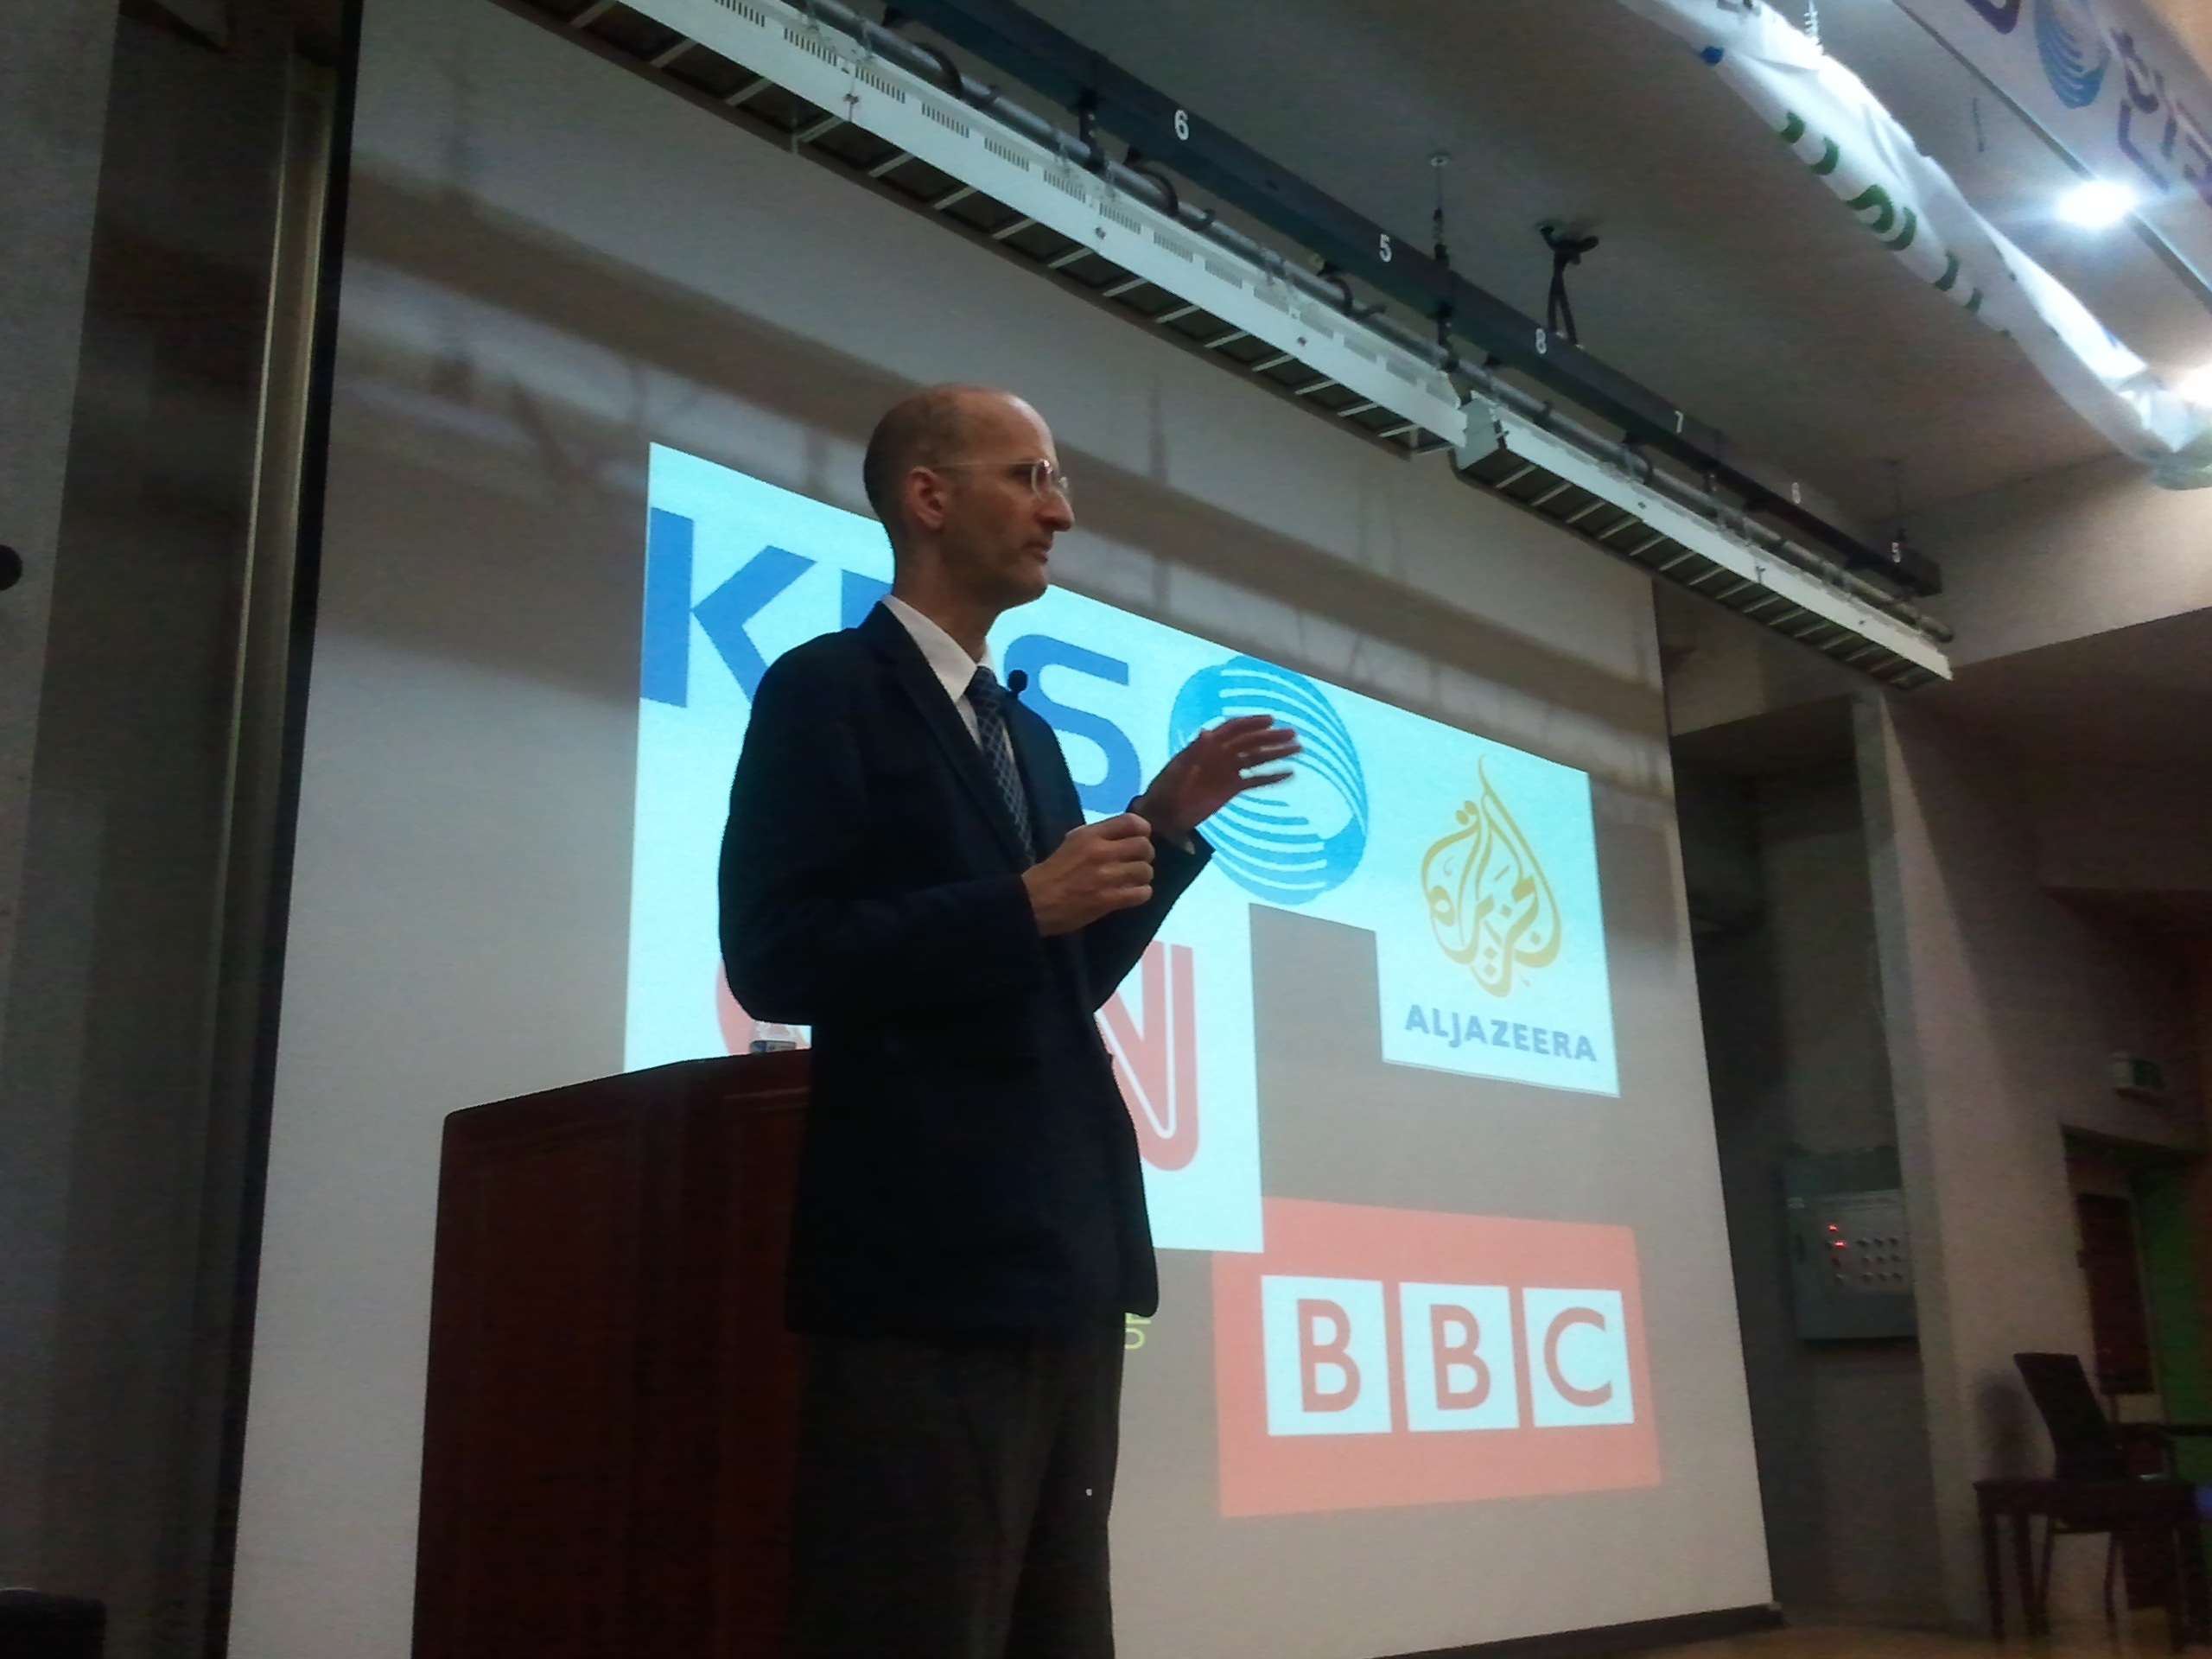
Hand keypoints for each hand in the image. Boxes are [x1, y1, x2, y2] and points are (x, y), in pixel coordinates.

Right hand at [1022, 813, 1154, 935]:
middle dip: (1145, 855)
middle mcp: (1102, 852)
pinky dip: (1141, 894)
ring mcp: (1106, 876)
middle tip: (1137, 862)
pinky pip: (1141, 893)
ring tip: (1133, 880)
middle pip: (1144, 847)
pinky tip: (1132, 894)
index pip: (1132, 822)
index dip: (1143, 830)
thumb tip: (1126, 834)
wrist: (1034, 901)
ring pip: (1145, 871)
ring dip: (1142, 877)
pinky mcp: (1109, 899)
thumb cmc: (1053, 871)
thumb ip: (1100, 836)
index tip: (1140, 838)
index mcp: (1091, 835)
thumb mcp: (1073, 841)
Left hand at [1133, 714, 1300, 843]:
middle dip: (1271, 736)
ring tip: (1298, 749)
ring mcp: (1228, 771)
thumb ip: (1194, 752)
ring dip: (1276, 752)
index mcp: (1208, 745)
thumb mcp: (1178, 770)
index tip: (1271, 720)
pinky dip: (1271, 777)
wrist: (1165, 816)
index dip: (1251, 722)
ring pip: (1257, 758)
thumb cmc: (1167, 790)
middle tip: (1293, 734)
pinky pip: (1255, 780)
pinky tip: (1289, 773)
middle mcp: (1221, 754)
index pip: (1233, 728)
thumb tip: (1207, 732)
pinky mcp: (1232, 788)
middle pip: (1250, 741)